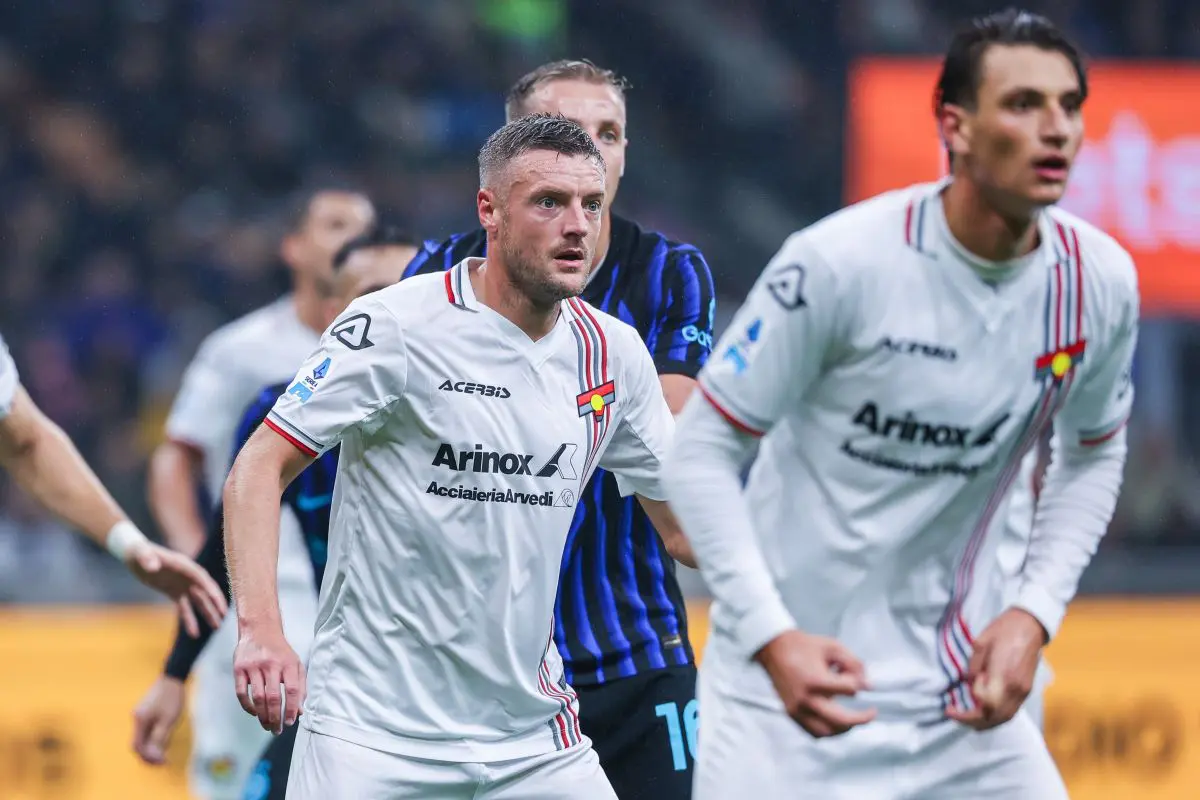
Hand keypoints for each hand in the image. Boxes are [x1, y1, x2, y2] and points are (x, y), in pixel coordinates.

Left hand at [125, 541, 227, 636]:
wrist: (134, 555)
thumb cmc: (138, 552)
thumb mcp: (140, 554)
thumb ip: (146, 558)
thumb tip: (152, 567)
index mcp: (183, 565)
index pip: (200, 577)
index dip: (209, 588)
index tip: (218, 601)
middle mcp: (187, 575)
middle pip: (204, 590)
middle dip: (214, 602)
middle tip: (224, 616)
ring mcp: (182, 584)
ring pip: (198, 600)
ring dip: (207, 613)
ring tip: (216, 627)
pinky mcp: (175, 592)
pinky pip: (184, 607)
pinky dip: (189, 619)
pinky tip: (193, 633)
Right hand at [131, 676, 185, 764]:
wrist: (172, 677)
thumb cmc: (172, 698)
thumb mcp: (169, 721)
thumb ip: (160, 738)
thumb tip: (155, 755)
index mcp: (140, 721)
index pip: (137, 746)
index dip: (147, 757)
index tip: (162, 762)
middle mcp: (136, 718)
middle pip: (138, 742)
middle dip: (149, 754)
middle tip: (163, 760)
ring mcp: (140, 713)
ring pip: (142, 736)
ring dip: (151, 746)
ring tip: (166, 749)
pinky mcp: (145, 710)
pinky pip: (146, 729)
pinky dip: (153, 737)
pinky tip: (164, 737)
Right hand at [234, 624, 305, 733]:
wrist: (259, 629)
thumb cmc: (280, 651)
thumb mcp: (295, 663)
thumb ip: (300, 686)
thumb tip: (300, 711)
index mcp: (288, 663)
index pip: (292, 690)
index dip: (292, 708)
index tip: (290, 722)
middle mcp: (271, 664)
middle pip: (274, 696)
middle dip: (275, 717)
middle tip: (276, 730)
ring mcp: (253, 666)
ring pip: (258, 697)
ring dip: (262, 715)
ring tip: (266, 726)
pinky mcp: (239, 668)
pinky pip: (241, 692)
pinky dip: (247, 706)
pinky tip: (254, 713)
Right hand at [755, 629, 876, 737]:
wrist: (773, 648)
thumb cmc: (804, 645)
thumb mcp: (833, 647)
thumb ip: (854, 664)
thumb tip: (869, 686)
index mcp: (816, 680)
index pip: (851, 690)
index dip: (857, 680)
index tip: (852, 674)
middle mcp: (806, 699)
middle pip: (842, 720)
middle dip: (862, 718)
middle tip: (872, 712)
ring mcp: (797, 709)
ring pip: (828, 732)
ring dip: (844, 728)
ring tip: (852, 719)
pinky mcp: (791, 713)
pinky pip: (813, 733)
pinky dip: (827, 731)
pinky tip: (835, 721)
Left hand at [947, 607, 1046, 729]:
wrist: (1029, 625)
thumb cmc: (1003, 630)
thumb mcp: (980, 644)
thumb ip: (973, 669)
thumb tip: (969, 687)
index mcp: (1003, 676)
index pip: (984, 705)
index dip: (969, 706)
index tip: (956, 700)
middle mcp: (1016, 689)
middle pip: (994, 718)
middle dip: (972, 722)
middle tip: (954, 716)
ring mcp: (1024, 691)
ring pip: (1005, 718)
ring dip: (985, 723)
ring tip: (966, 719)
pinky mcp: (1027, 690)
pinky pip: (1011, 712)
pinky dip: (996, 718)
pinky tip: (983, 714)